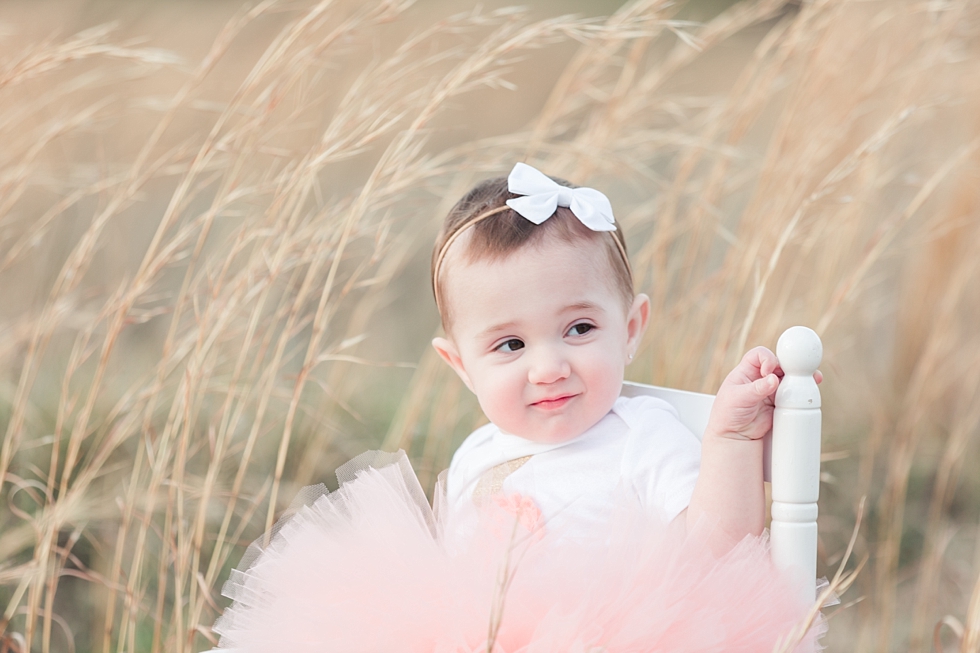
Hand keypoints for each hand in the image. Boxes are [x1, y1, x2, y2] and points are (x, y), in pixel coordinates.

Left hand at [706, 346, 821, 441]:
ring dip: (800, 377)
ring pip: (788, 378)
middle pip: (779, 364)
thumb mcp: (739, 398)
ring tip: (811, 378)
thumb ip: (757, 389)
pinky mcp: (780, 402)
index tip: (768, 371)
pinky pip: (793, 394)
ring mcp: (771, 390)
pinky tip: (809, 390)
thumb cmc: (727, 414)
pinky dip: (802, 391)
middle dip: (789, 366)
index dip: (767, 359)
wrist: (734, 436)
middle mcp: (760, 377)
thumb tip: (773, 379)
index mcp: (746, 371)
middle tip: (797, 373)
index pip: (759, 355)